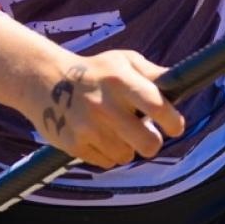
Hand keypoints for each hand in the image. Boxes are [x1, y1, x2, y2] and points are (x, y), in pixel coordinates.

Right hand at [21, 49, 185, 169]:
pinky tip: (98, 135)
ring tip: (114, 128)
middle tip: (147, 135)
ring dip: (126, 147)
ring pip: (127, 155)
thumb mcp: (123, 61)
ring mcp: (87, 126)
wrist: (44, 79)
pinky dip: (107, 153)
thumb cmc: (94, 70)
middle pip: (148, 143)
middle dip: (152, 142)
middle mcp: (104, 104)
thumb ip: (152, 73)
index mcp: (120, 79)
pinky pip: (106, 162)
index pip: (157, 106)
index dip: (173, 121)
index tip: (175, 126)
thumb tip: (180, 84)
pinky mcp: (74, 144)